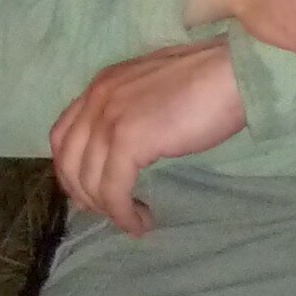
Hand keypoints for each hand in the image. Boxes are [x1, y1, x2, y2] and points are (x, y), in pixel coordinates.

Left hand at [49, 38, 246, 233]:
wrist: (233, 73)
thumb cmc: (209, 81)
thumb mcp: (155, 90)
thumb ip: (133, 110)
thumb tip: (130, 147)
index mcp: (102, 85)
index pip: (63, 134)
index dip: (69, 170)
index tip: (89, 192)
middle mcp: (96, 99)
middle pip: (68, 160)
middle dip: (83, 194)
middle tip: (107, 213)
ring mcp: (109, 119)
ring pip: (88, 179)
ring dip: (107, 209)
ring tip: (132, 220)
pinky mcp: (128, 140)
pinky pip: (113, 189)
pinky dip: (122, 213)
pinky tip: (140, 222)